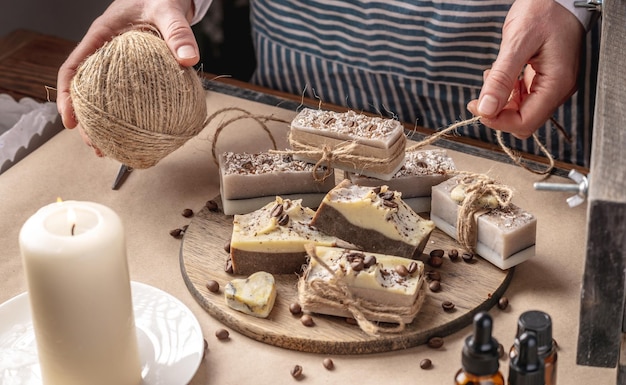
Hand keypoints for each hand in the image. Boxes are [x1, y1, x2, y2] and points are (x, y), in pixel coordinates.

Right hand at [56, 0, 197, 141]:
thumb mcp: (168, 11)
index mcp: (101, 37)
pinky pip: (126, 96)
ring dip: (105, 124)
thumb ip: (178, 32)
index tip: (70, 120)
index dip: (67, 96)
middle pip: (85, 92)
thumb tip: (188, 60)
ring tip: (111, 149)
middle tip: (95, 146)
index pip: (73, 68)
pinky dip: (128, 115)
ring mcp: (118, 65)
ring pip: (103, 98)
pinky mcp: (134, 73)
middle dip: (86, 122)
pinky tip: (138, 133)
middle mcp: (105, 54)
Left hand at [467, 0, 584, 138]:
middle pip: (524, 121)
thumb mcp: (517, 42)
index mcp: (557, 83)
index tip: (478, 108)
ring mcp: (553, 85)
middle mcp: (558, 89)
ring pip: (523, 111)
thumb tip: (487, 108)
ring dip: (502, 102)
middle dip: (499, 113)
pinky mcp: (546, 79)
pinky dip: (508, 92)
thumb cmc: (544, 10)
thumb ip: (502, 78)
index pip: (526, 122)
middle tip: (480, 97)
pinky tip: (501, 76)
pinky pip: (525, 98)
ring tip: (492, 77)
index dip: (499, 122)